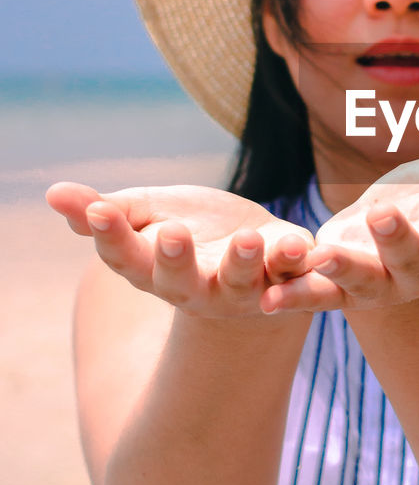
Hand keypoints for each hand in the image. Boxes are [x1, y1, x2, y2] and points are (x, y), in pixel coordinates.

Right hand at [46, 182, 315, 317]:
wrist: (256, 251)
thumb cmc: (193, 229)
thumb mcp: (148, 213)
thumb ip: (108, 211)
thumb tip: (53, 193)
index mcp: (154, 271)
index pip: (125, 257)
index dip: (110, 236)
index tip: (99, 212)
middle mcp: (197, 289)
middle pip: (180, 281)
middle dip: (176, 259)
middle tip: (172, 233)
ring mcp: (244, 291)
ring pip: (241, 282)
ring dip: (245, 262)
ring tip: (250, 239)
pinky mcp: (288, 281)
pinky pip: (295, 278)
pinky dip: (297, 263)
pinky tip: (299, 244)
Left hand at [259, 148, 418, 314]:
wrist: (386, 228)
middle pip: (412, 261)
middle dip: (396, 240)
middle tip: (380, 214)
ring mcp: (378, 286)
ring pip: (363, 283)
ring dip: (343, 271)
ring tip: (323, 256)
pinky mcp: (338, 290)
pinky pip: (316, 296)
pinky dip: (294, 297)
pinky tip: (268, 298)